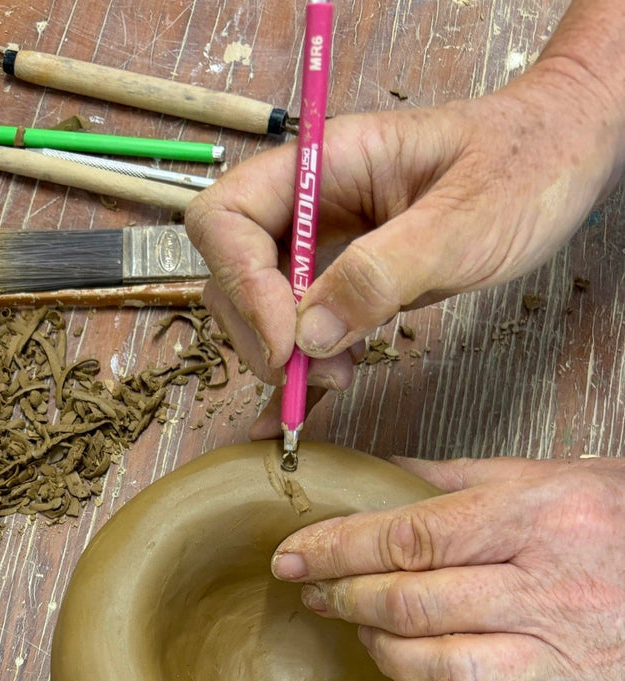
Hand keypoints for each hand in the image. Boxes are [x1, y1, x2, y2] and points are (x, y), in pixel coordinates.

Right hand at [185, 62, 620, 435]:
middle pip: (232, 270)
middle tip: (308, 373)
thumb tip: (308, 336)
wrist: (566, 157)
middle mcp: (309, 202)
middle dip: (259, 329)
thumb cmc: (528, 164)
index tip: (286, 341)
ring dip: (281, 354)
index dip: (240, 283)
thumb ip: (382, 274)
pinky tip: (298, 410)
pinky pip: (302, 328)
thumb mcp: (464, 221)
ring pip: (259, 306)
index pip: (227, 219)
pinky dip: (297, 371)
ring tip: (335, 379)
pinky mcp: (344, 281)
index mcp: (323, 164)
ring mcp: (323, 243)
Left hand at [270, 455, 624, 680]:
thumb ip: (455, 477)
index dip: (338, 548)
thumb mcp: (544, 473)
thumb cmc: (623, 510)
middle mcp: (550, 589)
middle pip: (418, 604)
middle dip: (349, 598)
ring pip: (452, 670)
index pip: (411, 539)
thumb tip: (378, 472)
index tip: (292, 556)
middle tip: (316, 594)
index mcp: (535, 518)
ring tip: (366, 639)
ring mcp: (568, 654)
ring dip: (390, 659)